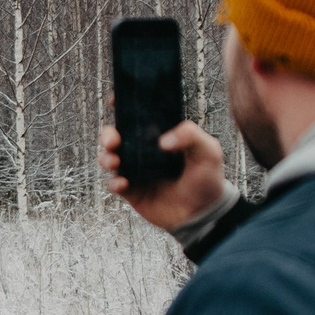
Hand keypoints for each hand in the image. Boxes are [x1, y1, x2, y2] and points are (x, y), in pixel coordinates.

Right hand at [99, 118, 227, 231]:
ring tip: (114, 162)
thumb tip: (163, 140)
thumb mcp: (208, 151)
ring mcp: (136, 170)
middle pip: (116, 135)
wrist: (203, 215)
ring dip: (105, 157)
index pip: (138, 116)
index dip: (123, 106)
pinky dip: (114, 183)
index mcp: (160, 135)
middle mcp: (144, 150)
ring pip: (109, 158)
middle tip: (112, 140)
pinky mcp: (132, 191)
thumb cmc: (207, 179)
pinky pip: (113, 184)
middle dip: (107, 134)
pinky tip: (124, 184)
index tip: (116, 100)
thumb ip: (191, 135)